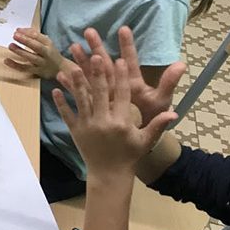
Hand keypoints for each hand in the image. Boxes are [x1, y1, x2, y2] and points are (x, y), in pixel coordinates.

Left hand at [5, 28, 65, 78]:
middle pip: (36, 47)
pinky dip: (15, 65)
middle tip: (15, 35)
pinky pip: (25, 68)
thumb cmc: (50, 53)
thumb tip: (19, 29)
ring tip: (11, 45)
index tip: (17, 30)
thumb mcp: (46, 42)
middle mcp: (46, 53)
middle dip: (26, 40)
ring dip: (20, 52)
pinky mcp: (37, 72)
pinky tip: (7, 61)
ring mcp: (42, 63)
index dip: (27, 33)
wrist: (60, 68)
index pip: (38, 37)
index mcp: (48, 44)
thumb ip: (34, 35)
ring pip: (31, 58)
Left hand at [53, 56, 176, 179]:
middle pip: (100, 93)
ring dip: (76, 83)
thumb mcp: (145, 140)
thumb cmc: (129, 154)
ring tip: (72, 66)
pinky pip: (67, 114)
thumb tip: (174, 112)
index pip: (122, 95)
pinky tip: (55, 88)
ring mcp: (87, 126)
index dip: (121, 77)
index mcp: (121, 122)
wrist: (109, 174)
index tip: (120, 60)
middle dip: (97, 73)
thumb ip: (158, 125)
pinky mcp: (75, 131)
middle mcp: (103, 122)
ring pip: (81, 100)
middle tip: (95, 55)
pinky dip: (61, 102)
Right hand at [70, 26, 185, 124]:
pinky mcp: (96, 103)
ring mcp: (105, 92)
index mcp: (133, 82)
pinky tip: (61, 74)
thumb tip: (182, 64)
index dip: (127, 45)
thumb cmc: (152, 117)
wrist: (141, 137)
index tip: (123, 29)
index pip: (130, 60)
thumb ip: (168, 83)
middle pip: (106, 63)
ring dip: (82, 61)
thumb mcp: (161, 100)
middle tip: (89, 31)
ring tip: (73, 47)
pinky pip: (81, 92)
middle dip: (98, 47)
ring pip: (91, 73)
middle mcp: (117, 83)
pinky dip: (71, 84)